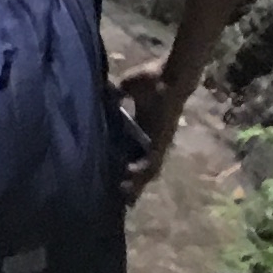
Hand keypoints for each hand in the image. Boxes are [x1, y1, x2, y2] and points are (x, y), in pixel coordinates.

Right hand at [119, 56, 182, 195]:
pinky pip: (152, 163)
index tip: (112, 173)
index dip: (124, 161)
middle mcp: (151, 138)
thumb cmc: (152, 77)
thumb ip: (116, 93)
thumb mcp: (128, 85)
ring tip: (124, 196)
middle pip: (140, 166)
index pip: (132, 149)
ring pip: (148, 170)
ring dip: (137, 183)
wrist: (171, 76)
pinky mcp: (162, 142)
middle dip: (132, 182)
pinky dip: (142, 173)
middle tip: (119, 197)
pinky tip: (130, 181)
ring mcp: (158, 142)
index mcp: (143, 125)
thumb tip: (101, 91)